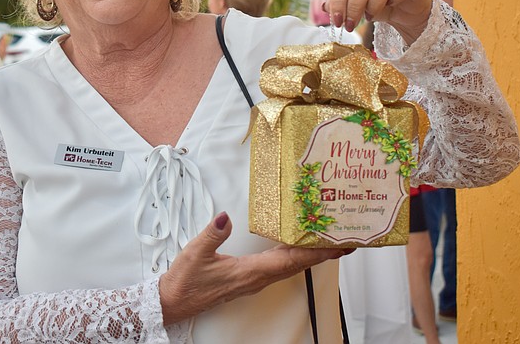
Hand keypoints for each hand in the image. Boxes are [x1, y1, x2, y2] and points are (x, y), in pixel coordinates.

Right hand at [158, 212, 350, 325]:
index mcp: (250, 273)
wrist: (174, 302)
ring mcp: (254, 280)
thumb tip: (226, 217)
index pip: (290, 261)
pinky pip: (279, 267)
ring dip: (310, 255)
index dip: (315, 253)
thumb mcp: (196, 253)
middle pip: (297, 265)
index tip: (336, 246)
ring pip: (290, 267)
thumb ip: (212, 234)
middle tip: (344, 241)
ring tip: (327, 243)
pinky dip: (293, 256)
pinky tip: (295, 247)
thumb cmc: (186, 281)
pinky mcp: (249, 279)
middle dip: (322, 254)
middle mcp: (257, 278)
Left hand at [328, 0, 431, 44]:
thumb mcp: (354, 4)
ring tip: (370, 16)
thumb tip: (324, 6)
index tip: (337, 20)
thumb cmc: (377, 3)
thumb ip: (339, 3)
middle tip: (351, 24)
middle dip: (353, 6)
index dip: (337, 0)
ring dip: (374, 3)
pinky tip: (391, 4)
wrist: (405, 9)